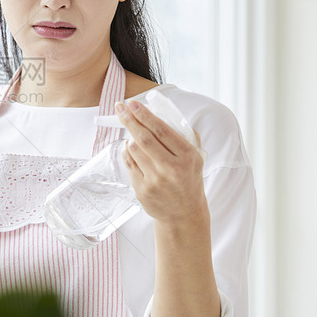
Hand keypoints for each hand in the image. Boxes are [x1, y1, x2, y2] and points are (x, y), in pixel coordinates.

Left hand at [115, 101, 207, 223]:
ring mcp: (155, 180)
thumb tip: (161, 113)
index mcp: (187, 157)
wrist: (184, 213)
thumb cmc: (188, 179)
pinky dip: (127, 151)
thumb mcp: (195, 157)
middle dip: (130, 119)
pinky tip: (131, 148)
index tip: (133, 103)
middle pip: (144, 138)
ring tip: (133, 132)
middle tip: (120, 107)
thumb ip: (183, 135)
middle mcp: (171, 169)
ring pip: (134, 149)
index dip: (145, 115)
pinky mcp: (142, 189)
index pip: (162, 130)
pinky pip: (129, 163)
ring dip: (130, 136)